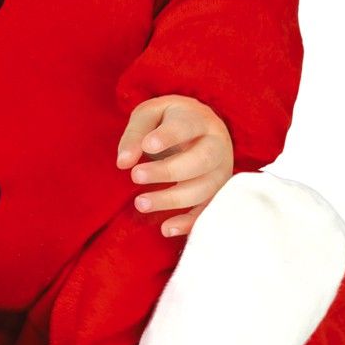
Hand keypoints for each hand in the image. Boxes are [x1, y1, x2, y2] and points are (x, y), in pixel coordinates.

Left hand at [116, 95, 233, 237]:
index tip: (147, 146)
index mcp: (200, 120)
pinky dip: (189, 223)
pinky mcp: (217, 193)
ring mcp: (221, 171)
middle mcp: (217, 146)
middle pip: (200, 160)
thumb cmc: (170, 120)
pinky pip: (207, 211)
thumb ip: (135, 134)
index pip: (187, 126)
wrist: (201, 128)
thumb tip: (123, 162)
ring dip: (172, 199)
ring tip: (140, 203)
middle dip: (168, 171)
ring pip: (204, 189)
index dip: (168, 137)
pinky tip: (166, 229)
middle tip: (135, 176)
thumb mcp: (150, 115)